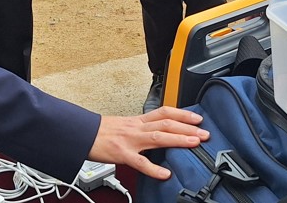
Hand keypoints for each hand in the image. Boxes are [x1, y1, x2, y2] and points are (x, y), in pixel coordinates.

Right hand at [89, 108, 208, 179]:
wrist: (81, 134)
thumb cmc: (100, 132)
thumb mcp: (123, 125)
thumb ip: (140, 129)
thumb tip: (156, 132)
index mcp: (137, 121)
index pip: (163, 112)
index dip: (182, 113)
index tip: (197, 117)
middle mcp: (136, 128)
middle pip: (165, 123)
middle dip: (187, 126)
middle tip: (205, 132)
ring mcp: (130, 140)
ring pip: (157, 137)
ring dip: (178, 139)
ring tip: (194, 143)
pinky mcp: (122, 154)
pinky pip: (140, 162)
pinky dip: (153, 169)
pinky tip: (165, 174)